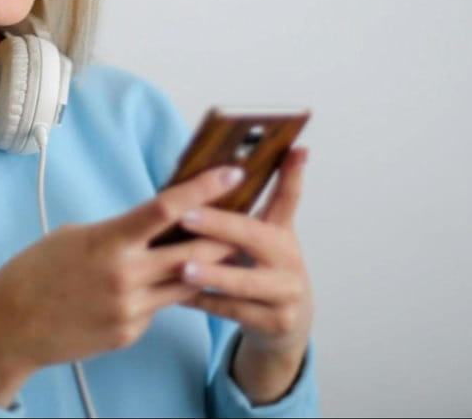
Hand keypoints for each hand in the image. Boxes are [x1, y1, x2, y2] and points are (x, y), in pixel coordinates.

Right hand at [0, 165, 245, 406]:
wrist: (9, 327)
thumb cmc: (35, 273)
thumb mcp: (75, 236)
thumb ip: (118, 231)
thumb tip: (153, 224)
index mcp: (108, 241)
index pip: (167, 207)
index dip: (205, 187)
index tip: (233, 172)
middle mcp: (125, 275)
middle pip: (194, 250)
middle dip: (225, 233)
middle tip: (249, 215)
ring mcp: (130, 309)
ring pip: (187, 282)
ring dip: (207, 265)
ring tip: (226, 248)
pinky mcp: (130, 332)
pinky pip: (160, 307)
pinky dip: (165, 292)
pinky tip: (164, 284)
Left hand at [177, 147, 313, 402]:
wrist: (285, 324)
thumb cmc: (259, 268)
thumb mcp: (260, 238)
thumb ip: (243, 209)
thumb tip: (215, 168)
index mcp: (282, 232)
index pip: (289, 196)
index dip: (293, 172)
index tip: (294, 148)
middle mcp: (289, 259)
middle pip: (255, 237)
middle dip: (219, 225)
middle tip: (186, 215)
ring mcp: (286, 293)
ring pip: (245, 283)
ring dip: (211, 273)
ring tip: (181, 267)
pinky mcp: (275, 322)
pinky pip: (233, 312)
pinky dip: (204, 302)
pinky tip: (178, 296)